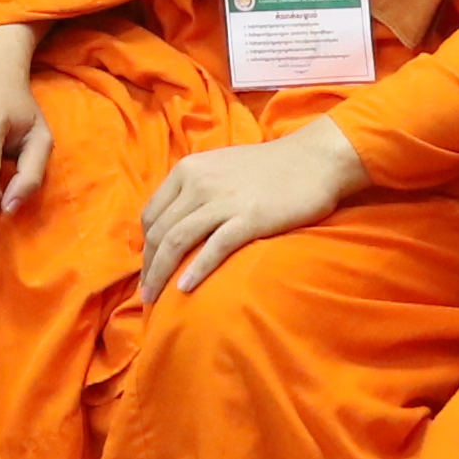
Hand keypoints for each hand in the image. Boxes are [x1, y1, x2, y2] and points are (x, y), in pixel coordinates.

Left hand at [132, 120, 365, 302]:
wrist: (313, 160)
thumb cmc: (269, 167)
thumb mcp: (220, 167)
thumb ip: (195, 188)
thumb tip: (174, 222)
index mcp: (188, 169)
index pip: (151, 214)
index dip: (145, 246)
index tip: (149, 267)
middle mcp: (199, 183)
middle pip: (159, 231)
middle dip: (149, 266)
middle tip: (147, 292)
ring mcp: (223, 201)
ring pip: (177, 241)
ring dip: (161, 274)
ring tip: (155, 297)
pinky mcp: (248, 219)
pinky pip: (213, 248)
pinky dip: (195, 270)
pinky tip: (184, 289)